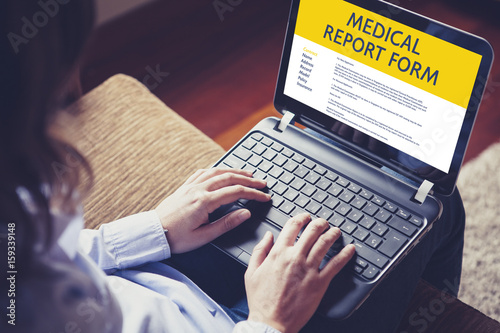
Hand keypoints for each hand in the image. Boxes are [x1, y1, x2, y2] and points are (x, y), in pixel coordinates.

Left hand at [155, 168, 270, 253]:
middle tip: (262, 183)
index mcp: (205, 202)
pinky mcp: (184, 187)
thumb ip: (227, 223)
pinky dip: (216, 169)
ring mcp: (190, 186)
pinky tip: (221, 171)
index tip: (265, 196)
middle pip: (229, 178)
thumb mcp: (204, 236)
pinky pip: (202, 172)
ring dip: (234, 171)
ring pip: (217, 172)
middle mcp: (198, 189)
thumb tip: (245, 213)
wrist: (153, 233)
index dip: (253, 194)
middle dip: (248, 179)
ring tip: (247, 173)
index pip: (236, 192)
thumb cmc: (176, 238)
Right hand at [245, 213, 355, 332]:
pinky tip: (350, 249)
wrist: (271, 322)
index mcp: (278, 253)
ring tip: (336, 231)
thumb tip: (268, 236)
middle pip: (312, 231)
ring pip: (324, 244)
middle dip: (320, 223)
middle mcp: (294, 258)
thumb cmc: (261, 300)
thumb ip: (260, 250)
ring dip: (332, 234)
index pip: (292, 227)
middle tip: (324, 223)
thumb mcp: (251, 272)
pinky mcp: (319, 282)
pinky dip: (345, 254)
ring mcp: (308, 269)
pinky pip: (335, 264)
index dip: (301, 218)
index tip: (305, 217)